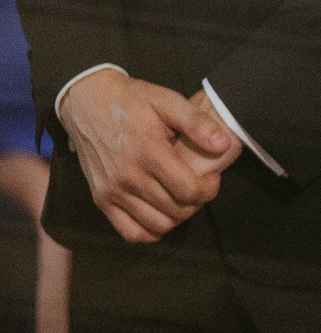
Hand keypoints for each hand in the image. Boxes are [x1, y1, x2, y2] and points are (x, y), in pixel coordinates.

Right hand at [56, 70, 235, 243]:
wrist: (86, 102)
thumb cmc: (130, 100)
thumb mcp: (167, 100)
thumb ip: (197, 123)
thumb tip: (223, 145)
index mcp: (147, 153)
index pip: (188, 191)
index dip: (208, 189)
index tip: (211, 178)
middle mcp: (127, 178)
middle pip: (176, 210)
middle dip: (197, 202)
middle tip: (198, 185)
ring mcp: (111, 192)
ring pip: (156, 225)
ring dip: (177, 217)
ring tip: (181, 197)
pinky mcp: (100, 199)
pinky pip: (130, 232)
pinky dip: (150, 230)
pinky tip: (161, 213)